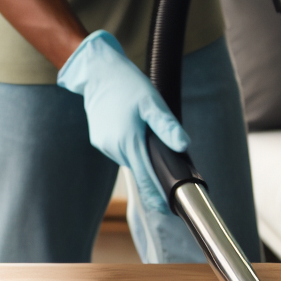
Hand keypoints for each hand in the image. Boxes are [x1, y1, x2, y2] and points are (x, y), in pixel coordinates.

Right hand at [57, 30, 187, 213]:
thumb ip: (167, 127)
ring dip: (139, 154)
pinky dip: (127, 145)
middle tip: (163, 153)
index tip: (169, 209)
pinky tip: (130, 128)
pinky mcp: (98, 139)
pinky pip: (119, 150)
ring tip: (144, 134)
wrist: (97, 71)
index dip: (158, 197)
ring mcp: (104, 145)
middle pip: (140, 170)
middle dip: (153, 168)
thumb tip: (183, 146)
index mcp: (130, 142)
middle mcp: (114, 148)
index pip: (147, 181)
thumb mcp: (152, 102)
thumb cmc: (126, 84)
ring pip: (129, 159)